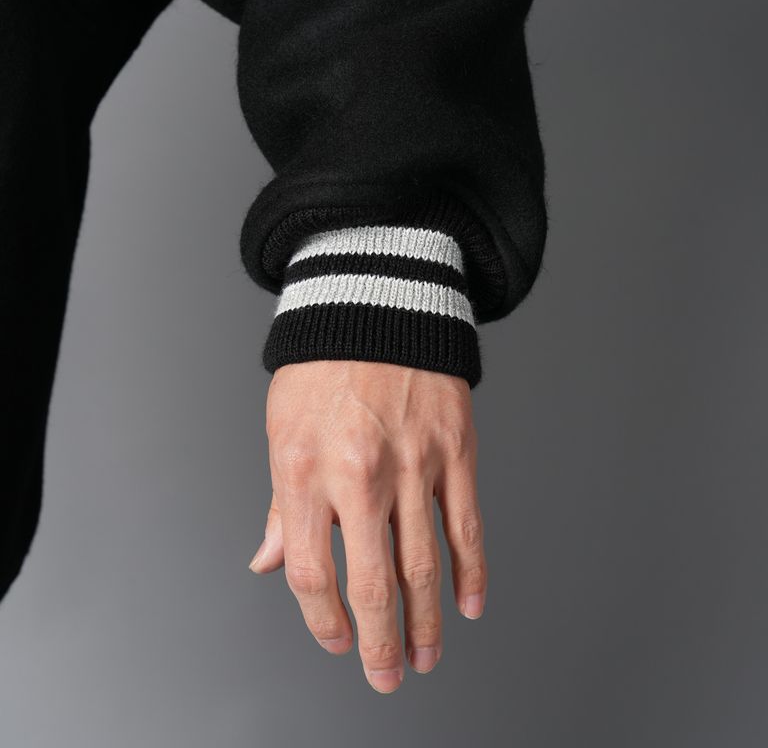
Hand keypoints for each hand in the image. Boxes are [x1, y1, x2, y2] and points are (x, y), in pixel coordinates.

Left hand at [249, 361, 486, 693]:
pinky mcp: (454, 451)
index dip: (322, 620)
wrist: (375, 306)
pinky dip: (471, 572)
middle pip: (373, 582)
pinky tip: (469, 604)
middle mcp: (360, 473)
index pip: (313, 571)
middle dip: (380, 642)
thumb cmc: (321, 369)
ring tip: (424, 657)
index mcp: (305, 469)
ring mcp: (413, 464)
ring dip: (426, 622)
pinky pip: (466, 525)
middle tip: (386, 677)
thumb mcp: (281, 431)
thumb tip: (269, 562)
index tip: (336, 640)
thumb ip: (281, 505)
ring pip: (425, 564)